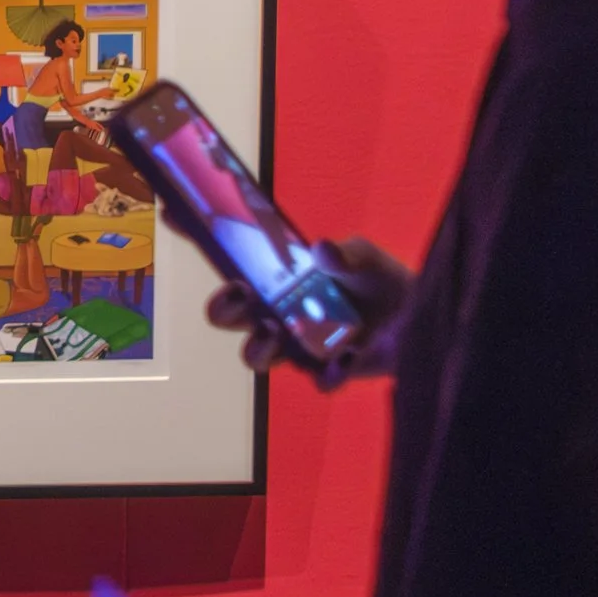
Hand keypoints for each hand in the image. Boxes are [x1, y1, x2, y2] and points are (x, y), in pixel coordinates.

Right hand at [206, 236, 411, 389]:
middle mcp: (277, 313)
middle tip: (241, 300)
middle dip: (224, 309)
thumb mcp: (365, 258)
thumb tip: (322, 250)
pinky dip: (329, 373)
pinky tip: (345, 358)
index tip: (175, 215)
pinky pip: (318, 381)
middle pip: (229, 316)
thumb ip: (346, 253)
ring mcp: (299, 346)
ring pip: (257, 356)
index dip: (198, 237)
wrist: (422, 319)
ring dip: (258, 348)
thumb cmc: (382, 282)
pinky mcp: (329, 372)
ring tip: (275, 335)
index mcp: (276, 279)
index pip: (229, 260)